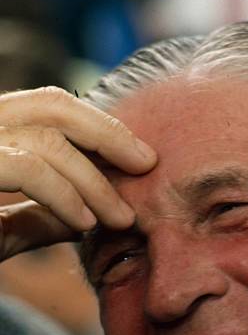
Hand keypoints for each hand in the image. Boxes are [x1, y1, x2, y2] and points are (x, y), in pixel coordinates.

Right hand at [0, 86, 156, 260]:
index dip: (100, 127)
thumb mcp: (1, 229)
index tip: (139, 157)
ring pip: (49, 141)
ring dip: (96, 184)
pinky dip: (66, 196)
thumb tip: (85, 220)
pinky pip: (31, 170)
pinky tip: (86, 223)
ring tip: (122, 218)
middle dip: (110, 136)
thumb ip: (39, 218)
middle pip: (53, 105)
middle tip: (147, 165)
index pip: (49, 108)